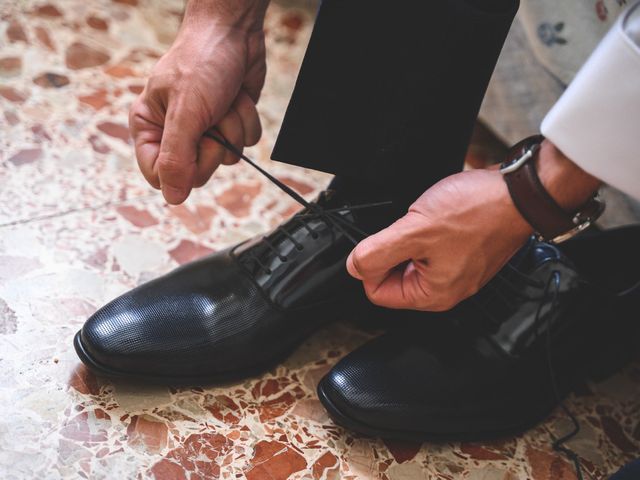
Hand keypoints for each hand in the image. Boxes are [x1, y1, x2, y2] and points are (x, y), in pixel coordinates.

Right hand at [129, 0, 267, 203]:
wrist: (234, 32)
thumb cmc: (202, 62)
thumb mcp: (185, 112)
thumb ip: (176, 157)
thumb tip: (173, 198)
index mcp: (149, 127)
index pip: (158, 175)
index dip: (180, 170)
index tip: (193, 147)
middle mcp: (174, 133)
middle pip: (196, 173)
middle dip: (213, 144)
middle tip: (211, 118)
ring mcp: (204, 130)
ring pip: (225, 158)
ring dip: (232, 128)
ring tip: (223, 100)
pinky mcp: (228, 124)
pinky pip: (244, 143)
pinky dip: (246, 121)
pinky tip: (237, 98)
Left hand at [345, 141, 600, 310]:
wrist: (518, 193)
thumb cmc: (478, 211)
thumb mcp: (415, 230)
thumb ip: (377, 252)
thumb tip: (354, 267)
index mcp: (432, 295)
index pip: (378, 293)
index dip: (370, 266)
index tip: (380, 243)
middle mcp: (446, 290)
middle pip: (393, 277)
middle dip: (392, 250)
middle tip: (409, 229)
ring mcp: (456, 272)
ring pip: (411, 260)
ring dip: (410, 238)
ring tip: (426, 221)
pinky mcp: (463, 254)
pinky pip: (430, 249)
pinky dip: (426, 232)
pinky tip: (437, 218)